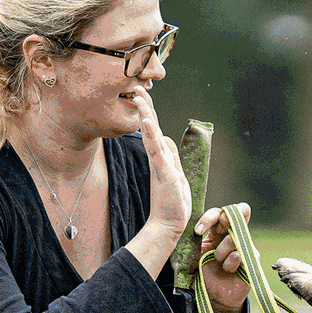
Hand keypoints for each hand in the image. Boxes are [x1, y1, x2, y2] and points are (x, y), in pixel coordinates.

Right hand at [131, 89, 189, 235]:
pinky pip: (156, 152)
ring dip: (146, 116)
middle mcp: (158, 159)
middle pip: (151, 128)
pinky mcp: (163, 174)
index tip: (143, 95)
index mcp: (162, 158)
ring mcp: (160, 166)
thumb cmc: (172, 203)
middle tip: (136, 88)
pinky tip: (147, 122)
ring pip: (152, 136)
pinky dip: (151, 136)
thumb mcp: (176, 174)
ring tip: (139, 98)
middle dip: (145, 108)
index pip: (155, 130)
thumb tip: (166, 139)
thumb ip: (171, 157)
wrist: (168, 225)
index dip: (150, 113)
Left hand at [195, 203, 251, 312]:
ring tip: (218, 262)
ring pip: (236, 236)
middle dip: (226, 218)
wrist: (215, 296)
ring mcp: (245, 245)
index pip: (219, 212)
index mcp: (219, 230)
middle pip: (240, 211)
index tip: (198, 231)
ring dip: (222, 250)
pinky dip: (231, 263)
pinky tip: (228, 270)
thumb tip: (193, 229)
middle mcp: (234, 234)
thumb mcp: (196, 254)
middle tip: (217, 230)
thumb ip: (195, 241)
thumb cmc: (204, 273)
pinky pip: (241, 254)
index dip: (210, 217)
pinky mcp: (252, 259)